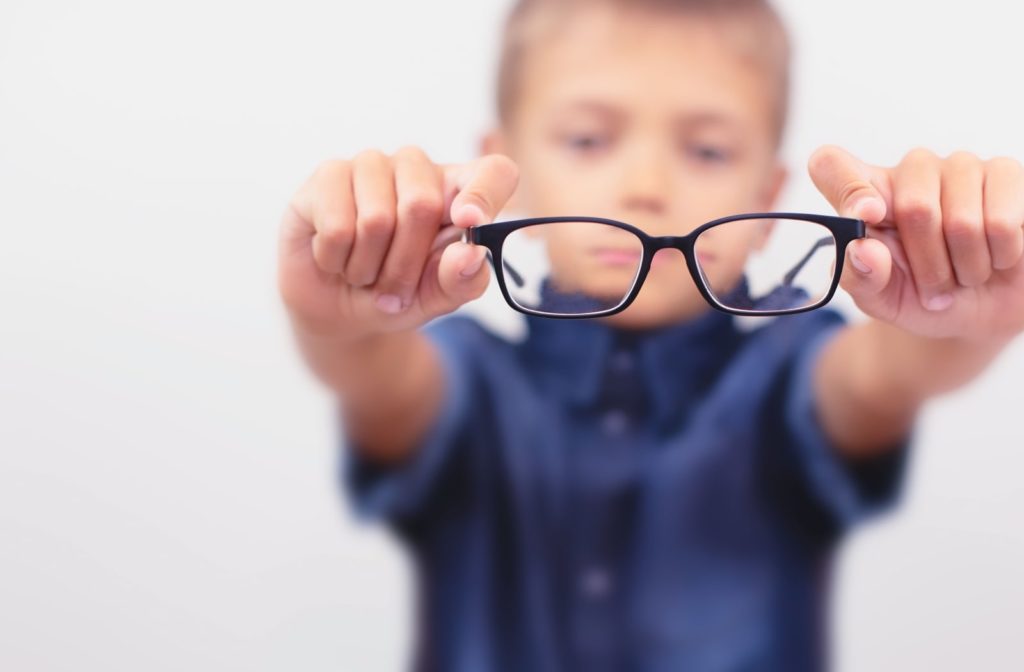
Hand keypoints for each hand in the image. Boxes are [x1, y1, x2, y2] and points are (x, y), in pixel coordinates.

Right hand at [278, 147, 518, 342]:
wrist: (338, 308)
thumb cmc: (397, 293)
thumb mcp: (435, 299)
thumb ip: (461, 281)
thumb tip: (471, 254)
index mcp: (461, 191)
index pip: (495, 173)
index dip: (485, 194)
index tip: (469, 223)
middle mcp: (418, 168)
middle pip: (422, 204)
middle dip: (405, 265)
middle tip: (394, 289)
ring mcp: (371, 165)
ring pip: (376, 219)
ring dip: (368, 268)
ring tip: (364, 272)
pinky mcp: (328, 175)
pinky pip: (337, 226)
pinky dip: (336, 260)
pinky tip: (335, 258)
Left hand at [809, 145, 1023, 341]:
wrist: (977, 313)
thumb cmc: (919, 297)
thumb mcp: (880, 300)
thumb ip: (860, 278)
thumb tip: (862, 249)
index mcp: (864, 194)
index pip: (830, 165)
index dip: (849, 188)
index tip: (869, 216)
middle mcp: (910, 171)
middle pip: (915, 207)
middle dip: (928, 265)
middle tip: (934, 286)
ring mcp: (960, 167)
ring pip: (962, 221)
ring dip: (965, 267)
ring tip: (964, 272)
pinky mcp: (1006, 174)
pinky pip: (1003, 222)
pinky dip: (1000, 256)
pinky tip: (997, 256)